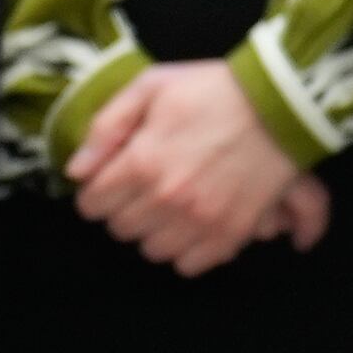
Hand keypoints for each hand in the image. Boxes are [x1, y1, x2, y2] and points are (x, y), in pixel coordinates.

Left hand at [66, 60, 327, 274]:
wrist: (277, 106)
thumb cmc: (209, 90)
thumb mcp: (148, 87)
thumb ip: (106, 128)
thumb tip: (76, 171)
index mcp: (141, 162)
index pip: (92, 205)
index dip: (96, 193)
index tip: (108, 183)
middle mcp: (167, 198)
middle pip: (121, 230)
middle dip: (123, 211)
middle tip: (140, 191)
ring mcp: (201, 220)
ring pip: (153, 251)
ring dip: (154, 232)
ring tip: (167, 208)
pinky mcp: (231, 233)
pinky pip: (190, 265)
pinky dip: (186, 251)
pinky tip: (191, 226)